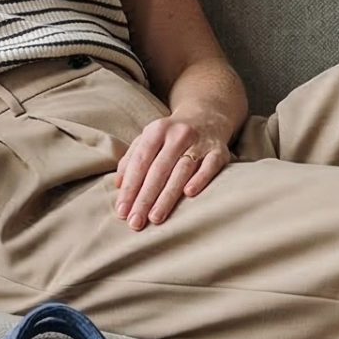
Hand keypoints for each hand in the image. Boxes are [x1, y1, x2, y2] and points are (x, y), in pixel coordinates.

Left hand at [107, 111, 234, 228]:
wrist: (208, 116)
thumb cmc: (171, 135)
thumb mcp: (149, 139)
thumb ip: (131, 159)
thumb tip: (118, 185)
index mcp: (157, 130)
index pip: (140, 162)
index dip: (130, 188)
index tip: (122, 211)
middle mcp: (178, 134)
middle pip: (159, 170)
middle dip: (145, 198)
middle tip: (135, 222)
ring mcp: (200, 142)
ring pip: (182, 170)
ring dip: (167, 196)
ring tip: (155, 217)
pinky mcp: (219, 151)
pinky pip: (210, 166)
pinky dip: (200, 179)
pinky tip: (189, 194)